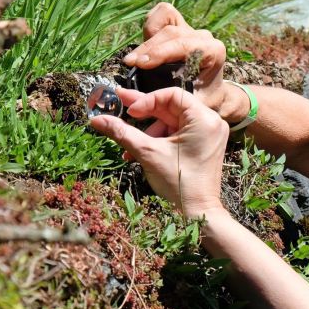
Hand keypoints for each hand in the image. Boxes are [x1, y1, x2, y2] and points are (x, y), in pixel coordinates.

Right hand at [89, 86, 228, 217]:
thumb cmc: (180, 183)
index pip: (172, 95)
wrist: (198, 213)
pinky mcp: (203, 146)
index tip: (130, 112)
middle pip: (171, 107)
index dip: (148, 100)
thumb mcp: (148, 153)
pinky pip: (177, 134)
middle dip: (143, 112)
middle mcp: (211, 122)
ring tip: (131, 149)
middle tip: (119, 102)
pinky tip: (140, 153)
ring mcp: (208, 135)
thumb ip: (122, 132)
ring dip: (148, 132)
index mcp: (204, 119)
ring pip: (171, 122)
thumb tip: (97, 119)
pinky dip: (159, 140)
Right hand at [123, 2, 232, 114]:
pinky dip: (151, 26)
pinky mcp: (180, 25)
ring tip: (134, 58)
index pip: (184, 45)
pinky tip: (145, 44)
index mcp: (213, 51)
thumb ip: (174, 98)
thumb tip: (149, 97)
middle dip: (148, 48)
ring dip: (147, 39)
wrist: (211, 93)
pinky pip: (163, 14)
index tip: (141, 64)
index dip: (160, 53)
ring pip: (165, 21)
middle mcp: (203, 36)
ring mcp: (191, 29)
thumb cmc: (204, 99)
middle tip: (130, 63)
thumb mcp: (193, 103)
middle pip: (171, 32)